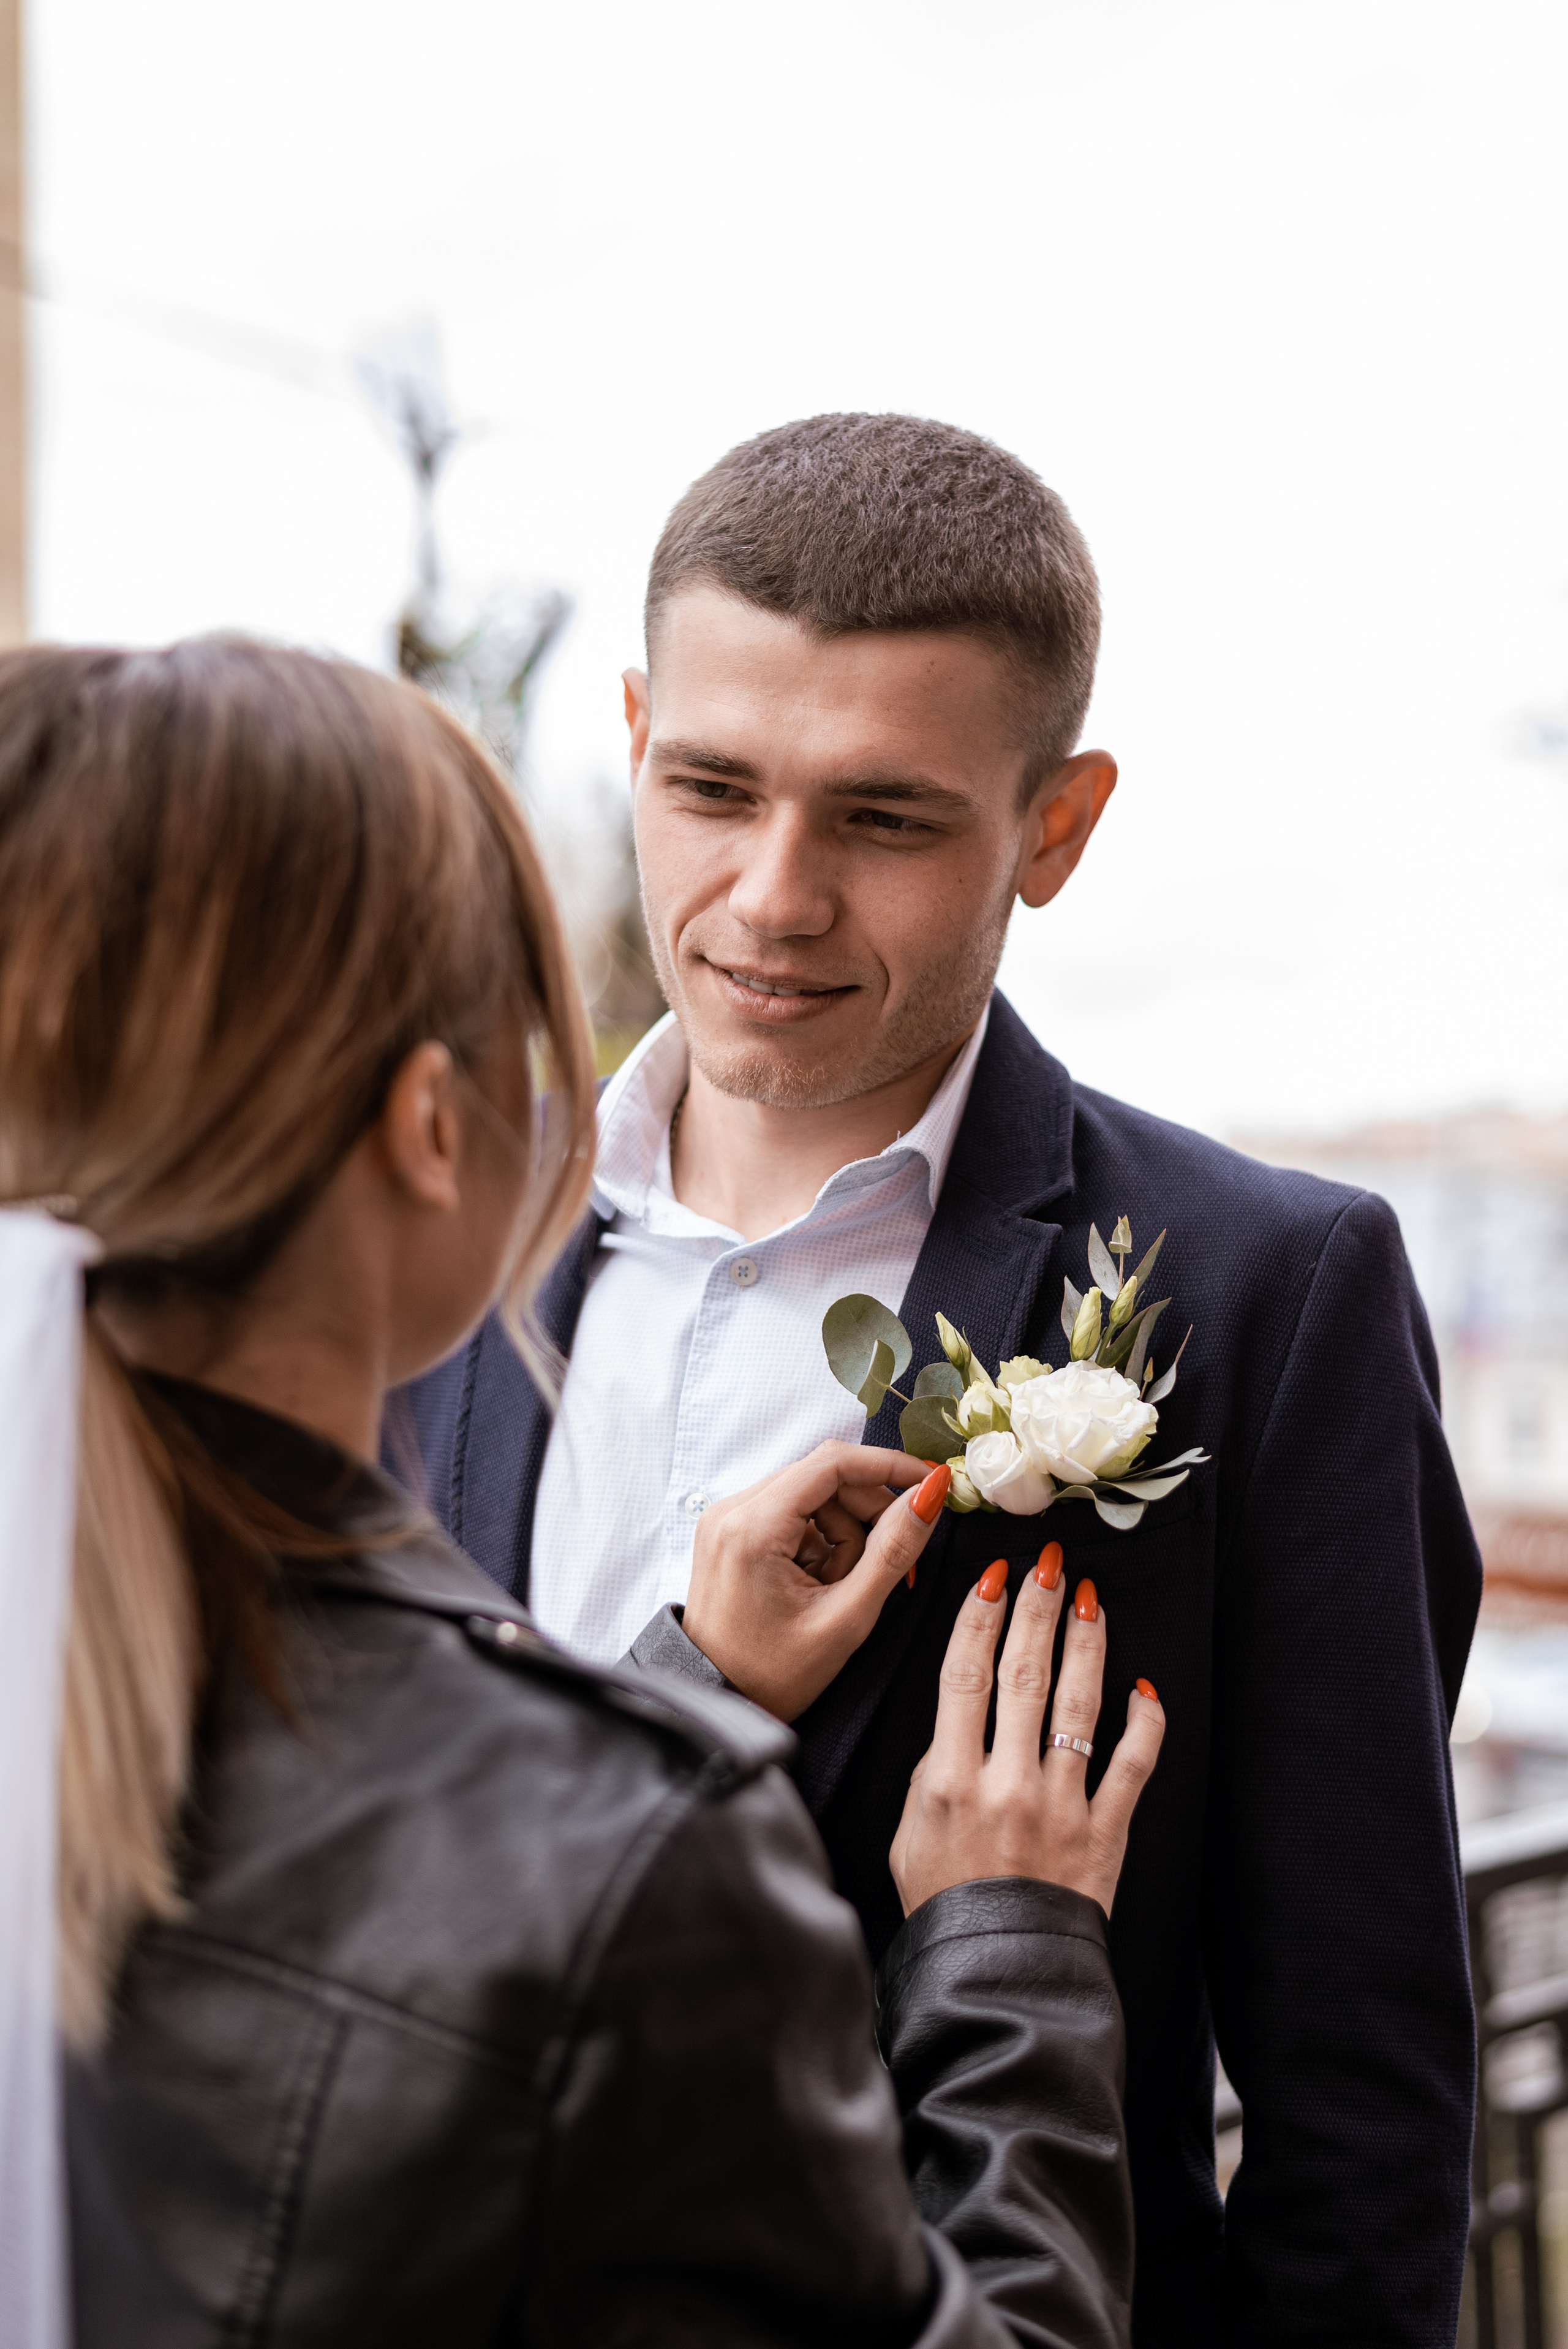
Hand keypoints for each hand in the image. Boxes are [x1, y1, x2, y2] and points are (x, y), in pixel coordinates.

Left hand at [683, 1446, 949, 1720]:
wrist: (721, 1703)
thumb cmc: (773, 1675)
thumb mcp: (846, 1618)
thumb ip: (892, 1552)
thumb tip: (929, 1497)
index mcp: (752, 1527)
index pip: (832, 1462)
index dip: (889, 1465)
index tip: (930, 1481)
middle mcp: (731, 1510)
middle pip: (823, 1477)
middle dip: (864, 1515)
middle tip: (883, 1567)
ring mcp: (726, 1519)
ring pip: (812, 1495)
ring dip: (842, 1533)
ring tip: (839, 1588)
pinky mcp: (730, 1532)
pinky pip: (791, 1513)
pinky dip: (819, 1540)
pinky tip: (819, 1583)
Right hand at [890, 1544, 1164, 1917]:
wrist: (995, 1976)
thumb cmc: (944, 1903)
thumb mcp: (910, 1832)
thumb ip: (933, 1770)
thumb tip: (959, 1719)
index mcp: (947, 1779)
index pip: (963, 1674)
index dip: (979, 1617)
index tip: (994, 1577)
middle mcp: (1004, 1783)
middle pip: (1022, 1674)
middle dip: (1036, 1611)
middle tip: (1049, 1563)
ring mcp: (1059, 1805)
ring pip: (1078, 1705)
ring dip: (1086, 1644)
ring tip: (1090, 1599)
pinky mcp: (1105, 1832)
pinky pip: (1134, 1763)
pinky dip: (1145, 1720)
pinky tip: (1146, 1685)